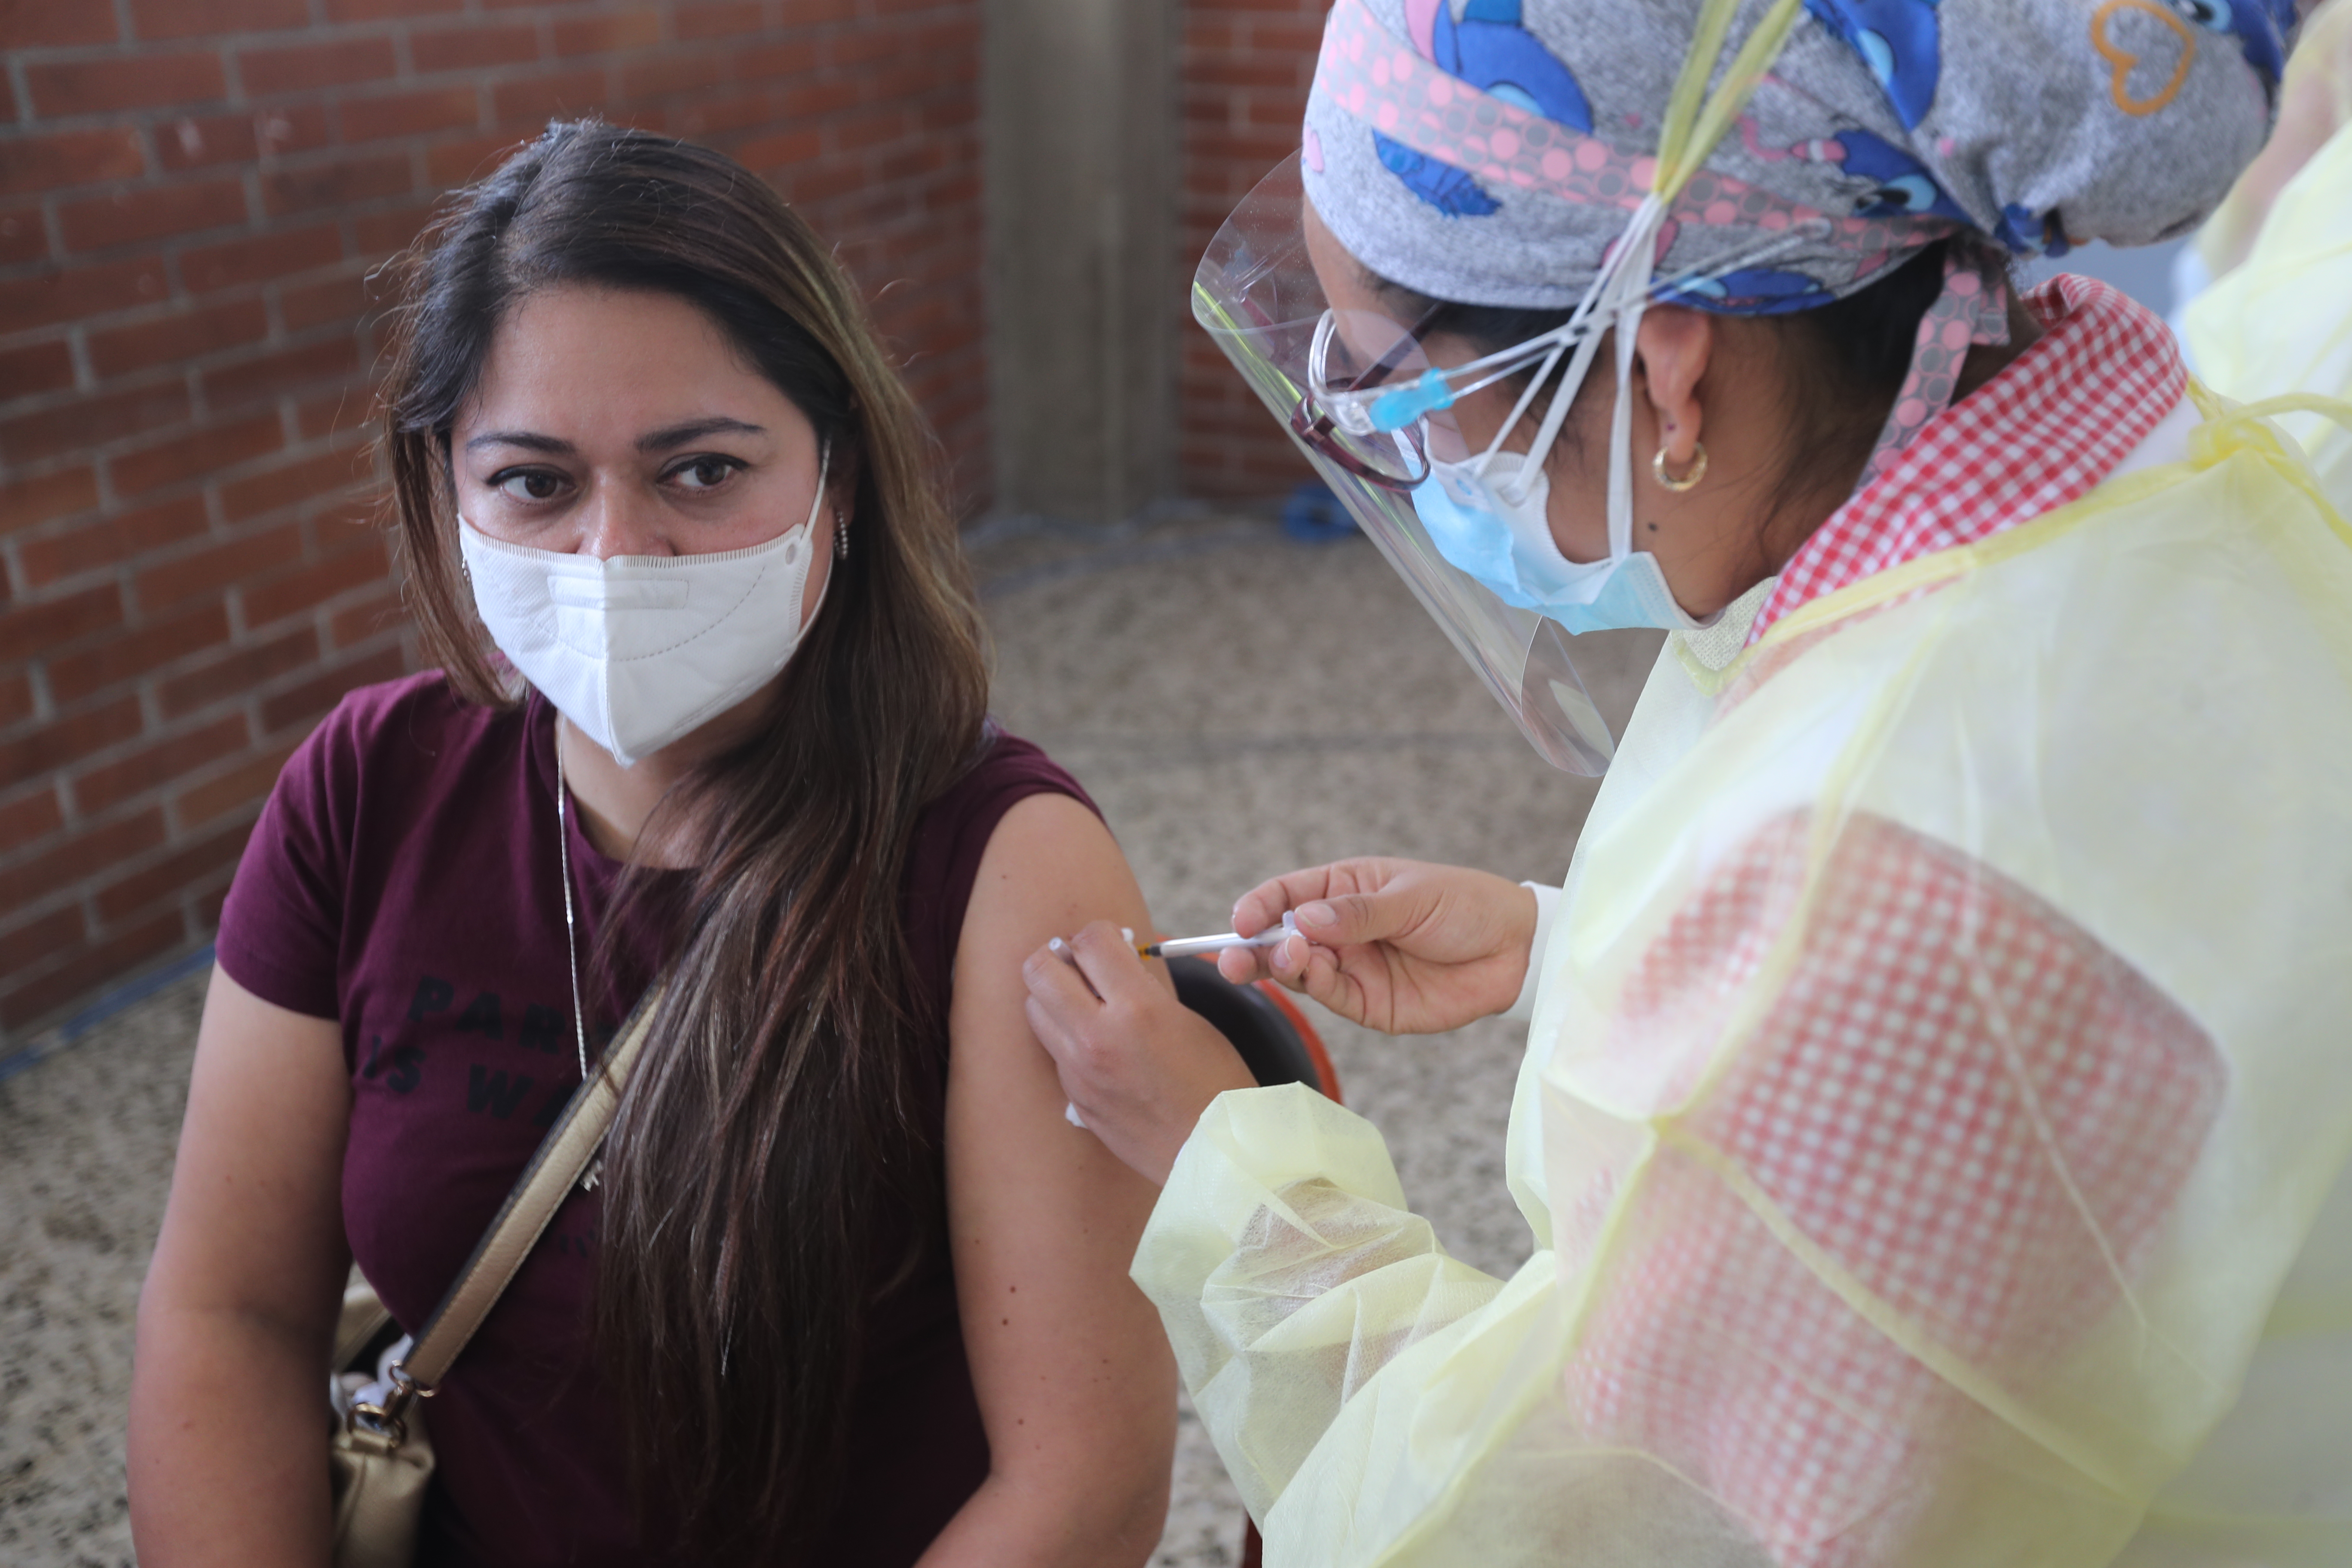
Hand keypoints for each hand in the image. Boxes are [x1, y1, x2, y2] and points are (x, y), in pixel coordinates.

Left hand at [1022, 922, 1259, 1184]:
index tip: (1111, 941)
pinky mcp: (1074, 1098)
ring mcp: (1078, 1072)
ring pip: (1034, 1009)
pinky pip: (1053, 1051)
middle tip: (1082, 964)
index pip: (1089, 941)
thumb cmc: (1214, 1081)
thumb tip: (1112, 962)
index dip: (1099, 933)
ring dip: (1054, 996)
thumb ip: (1141, 988)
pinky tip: (1097, 1046)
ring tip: (1085, 1002)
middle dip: (1059, 957)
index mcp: (1136, 1009)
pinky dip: (1066, 1038)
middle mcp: (1096, 1038)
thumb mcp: (1184, 1018)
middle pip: (1039, 969)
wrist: (1215, 1152)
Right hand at [1214, 858, 1536, 1034]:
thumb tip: (1305, 919)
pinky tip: (1313, 971)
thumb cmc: (1465, 905)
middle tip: (1232, 958)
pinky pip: (1332, 997)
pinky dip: (1316, 986)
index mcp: (1345, 890)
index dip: (1260, 907)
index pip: (1287, 895)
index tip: (1242, 920)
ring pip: (1300, 971)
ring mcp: (1353, 969)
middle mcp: (1340, 931)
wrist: (1516, 950)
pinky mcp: (1369, 1005)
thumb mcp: (1411, 897)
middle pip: (1281, 940)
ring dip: (1284, 966)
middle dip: (1252, 949)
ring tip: (1288, 956)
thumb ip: (1357, 913)